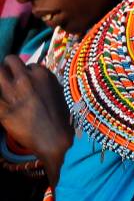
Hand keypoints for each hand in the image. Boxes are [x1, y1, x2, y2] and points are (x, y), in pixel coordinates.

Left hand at [0, 57, 71, 181]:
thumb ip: (45, 84)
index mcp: (43, 76)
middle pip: (10, 61)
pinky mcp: (1, 107)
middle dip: (9, 67)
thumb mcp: (58, 95)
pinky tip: (3, 103)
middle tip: (10, 77)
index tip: (26, 80)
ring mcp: (11, 92)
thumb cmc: (60, 119)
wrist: (52, 139)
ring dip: (1, 78)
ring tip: (3, 87)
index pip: (28, 64)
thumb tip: (37, 80)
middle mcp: (25, 80)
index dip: (26, 73)